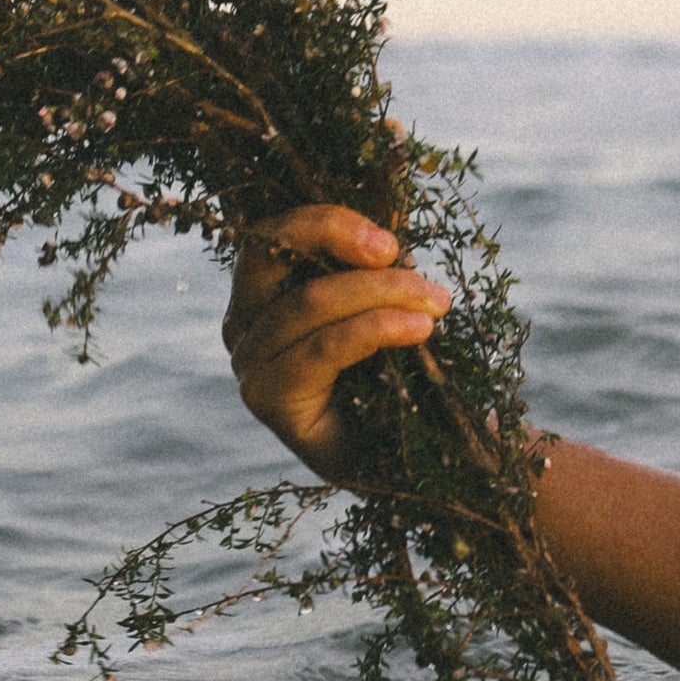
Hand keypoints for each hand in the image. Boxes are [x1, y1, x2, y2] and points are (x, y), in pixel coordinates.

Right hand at [220, 206, 451, 479]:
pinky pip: (320, 349)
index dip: (325, 222)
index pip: (269, 234)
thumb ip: (369, 267)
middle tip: (407, 258)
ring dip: (380, 293)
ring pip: (307, 301)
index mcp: (259, 291)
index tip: (389, 239)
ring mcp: (249, 364)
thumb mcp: (379, 305)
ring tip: (437, 303)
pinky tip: (418, 328)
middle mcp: (242, 324)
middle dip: (341, 241)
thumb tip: (388, 232)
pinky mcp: (268, 400)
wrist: (411, 458)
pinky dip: (374, 330)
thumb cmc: (395, 373)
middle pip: (270, 254)